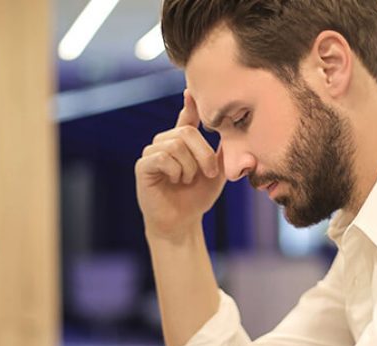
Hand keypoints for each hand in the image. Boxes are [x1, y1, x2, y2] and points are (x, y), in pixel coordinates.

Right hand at [135, 90, 225, 240]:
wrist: (182, 222)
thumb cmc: (198, 197)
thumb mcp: (217, 173)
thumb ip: (221, 152)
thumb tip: (233, 130)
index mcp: (182, 142)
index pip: (186, 118)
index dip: (190, 104)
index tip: (191, 91)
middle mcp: (165, 143)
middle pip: (186, 132)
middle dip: (203, 154)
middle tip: (210, 173)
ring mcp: (152, 153)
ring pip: (175, 144)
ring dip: (189, 166)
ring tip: (188, 180)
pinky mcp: (143, 166)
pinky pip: (161, 157)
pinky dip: (175, 170)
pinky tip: (175, 180)